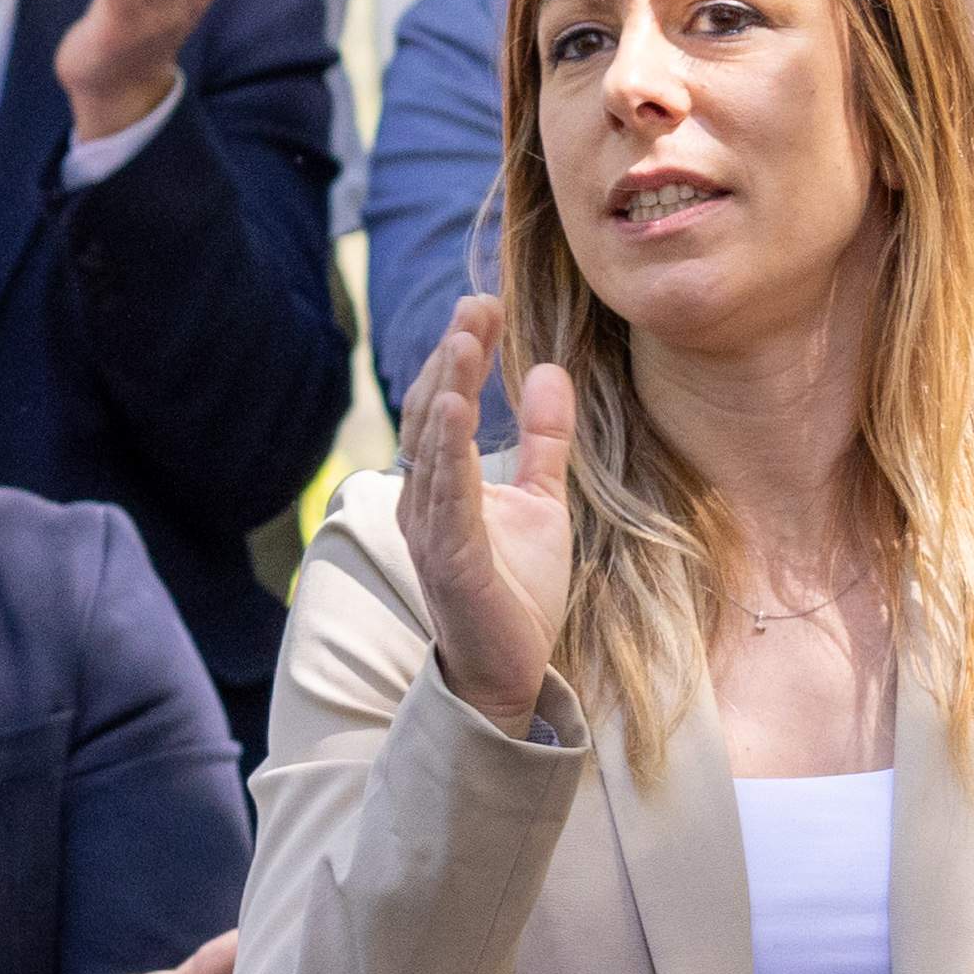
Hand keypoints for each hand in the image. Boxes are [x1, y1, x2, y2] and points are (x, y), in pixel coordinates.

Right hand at [395, 295, 569, 730]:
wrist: (511, 669)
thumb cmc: (518, 588)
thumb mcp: (544, 499)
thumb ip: (545, 439)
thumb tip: (550, 368)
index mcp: (439, 483)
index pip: (445, 403)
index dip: (462, 354)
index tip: (483, 304)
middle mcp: (423, 499)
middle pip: (431, 412)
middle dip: (453, 356)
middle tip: (474, 304)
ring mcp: (430, 528)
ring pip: (432, 445)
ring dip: (448, 387)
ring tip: (465, 339)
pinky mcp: (450, 557)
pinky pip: (446, 494)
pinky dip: (448, 448)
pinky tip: (457, 406)